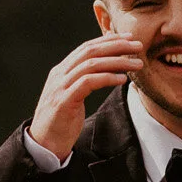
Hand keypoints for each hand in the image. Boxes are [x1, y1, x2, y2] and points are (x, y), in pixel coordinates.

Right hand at [30, 36, 142, 159]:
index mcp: (62, 70)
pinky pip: (88, 83)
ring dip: (117, 62)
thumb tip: (107, 68)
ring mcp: (61, 86)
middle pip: (91, 51)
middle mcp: (60, 74)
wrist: (44, 143)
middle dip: (117, 46)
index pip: (87, 47)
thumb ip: (85, 80)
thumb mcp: (73, 95)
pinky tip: (122, 79)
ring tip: (136, 65)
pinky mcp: (64, 100)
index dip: (109, 41)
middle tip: (138, 46)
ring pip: (91, 65)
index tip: (129, 38)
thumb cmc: (62, 121)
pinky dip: (107, 78)